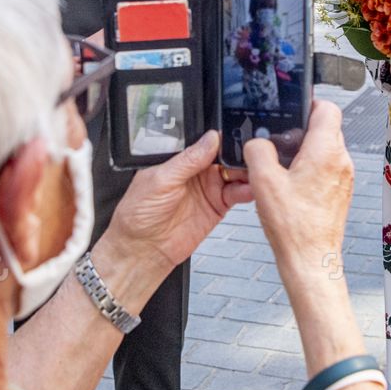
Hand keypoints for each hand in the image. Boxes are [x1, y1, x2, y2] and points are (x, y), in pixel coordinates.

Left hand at [96, 131, 252, 278]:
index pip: (207, 144)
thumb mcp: (160, 180)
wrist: (142, 250)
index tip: (236, 139)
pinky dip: (246, 191)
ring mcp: (208, 190)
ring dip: (246, 172)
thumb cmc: (137, 215)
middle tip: (249, 156)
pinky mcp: (217, 207)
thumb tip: (210, 139)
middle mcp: (196, 173)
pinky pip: (237, 195)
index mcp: (180, 161)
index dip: (223, 141)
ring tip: (252, 173)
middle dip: (239, 155)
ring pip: (235, 174)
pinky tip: (249, 189)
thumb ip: (187, 160)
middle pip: (225, 157)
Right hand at [243, 101, 353, 267]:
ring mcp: (344, 178)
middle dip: (302, 130)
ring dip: (305, 151)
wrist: (310, 259)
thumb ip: (258, 151)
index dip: (308, 103)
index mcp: (326, 151)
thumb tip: (258, 143)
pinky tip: (292, 186)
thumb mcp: (263, 181)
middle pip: (326, 128)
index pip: (327, 107)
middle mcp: (341, 161)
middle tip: (281, 143)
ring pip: (326, 149)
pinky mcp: (340, 192)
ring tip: (284, 168)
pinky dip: (311, 169)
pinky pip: (327, 169)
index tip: (292, 111)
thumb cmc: (294, 226)